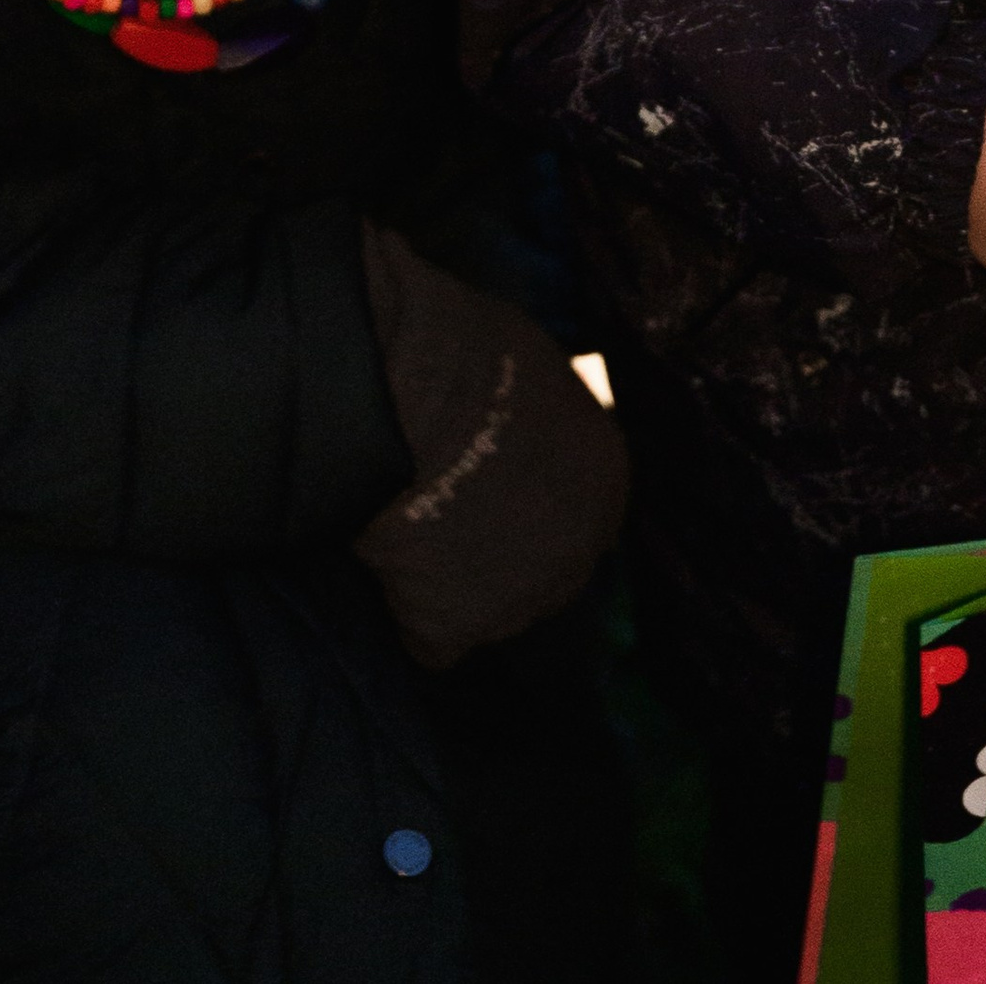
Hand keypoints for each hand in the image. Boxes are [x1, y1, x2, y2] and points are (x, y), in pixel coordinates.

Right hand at [353, 226, 625, 670]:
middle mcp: (577, 551)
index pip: (580, 511)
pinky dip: (402, 606)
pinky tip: (380, 558)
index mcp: (604, 480)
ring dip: (453, 580)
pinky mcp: (451, 629)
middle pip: (543, 570)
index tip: (489, 483)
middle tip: (445, 509)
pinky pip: (428, 635)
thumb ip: (540, 417)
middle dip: (500, 548)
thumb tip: (518, 424)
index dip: (529, 499)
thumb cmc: (462, 349)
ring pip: (489, 609)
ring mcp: (517, 600)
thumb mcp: (529, 364)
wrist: (402, 395)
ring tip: (406, 525)